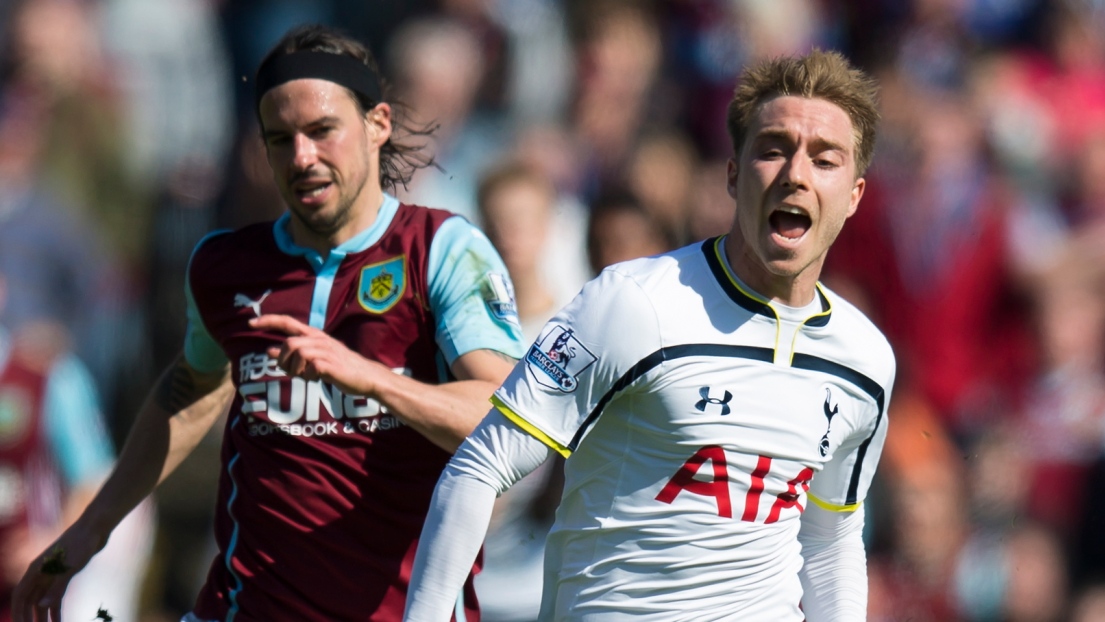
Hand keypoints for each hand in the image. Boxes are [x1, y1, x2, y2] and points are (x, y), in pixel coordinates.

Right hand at [11, 525, 107, 621]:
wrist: (96, 527)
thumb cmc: (81, 544)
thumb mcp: (68, 567)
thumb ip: (56, 588)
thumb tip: (42, 606)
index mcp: (35, 570)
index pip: (21, 596)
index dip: (19, 612)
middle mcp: (40, 573)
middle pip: (30, 601)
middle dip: (30, 617)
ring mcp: (52, 574)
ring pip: (43, 600)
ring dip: (44, 616)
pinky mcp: (65, 574)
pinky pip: (56, 596)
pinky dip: (57, 609)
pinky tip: (60, 620)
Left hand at [249, 314, 383, 396]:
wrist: (366, 376)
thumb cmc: (339, 367)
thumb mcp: (314, 357)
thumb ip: (293, 353)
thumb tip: (269, 351)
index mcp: (314, 335)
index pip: (287, 322)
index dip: (268, 321)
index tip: (250, 323)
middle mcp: (320, 340)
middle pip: (289, 344)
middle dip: (283, 360)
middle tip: (290, 372)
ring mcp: (326, 351)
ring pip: (298, 354)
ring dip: (296, 370)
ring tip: (306, 376)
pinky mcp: (330, 365)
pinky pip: (309, 368)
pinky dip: (308, 376)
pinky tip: (317, 378)